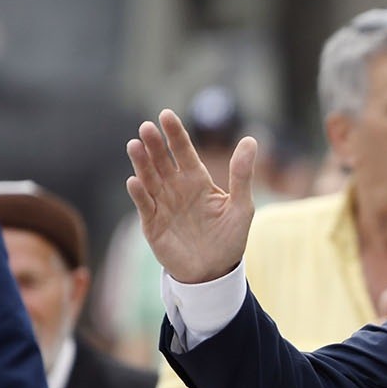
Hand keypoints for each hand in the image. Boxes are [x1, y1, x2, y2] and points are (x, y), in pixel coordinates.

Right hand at [126, 110, 256, 285]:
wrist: (215, 272)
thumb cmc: (229, 239)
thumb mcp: (242, 206)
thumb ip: (242, 175)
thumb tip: (251, 140)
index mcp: (197, 180)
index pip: (183, 151)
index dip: (175, 134)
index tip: (166, 115)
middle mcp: (176, 188)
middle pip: (162, 161)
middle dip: (155, 144)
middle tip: (147, 127)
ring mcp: (163, 205)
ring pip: (149, 179)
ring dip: (141, 163)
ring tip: (135, 145)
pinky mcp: (153, 225)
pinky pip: (145, 206)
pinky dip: (140, 194)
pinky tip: (135, 181)